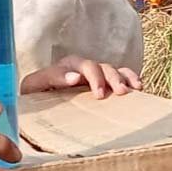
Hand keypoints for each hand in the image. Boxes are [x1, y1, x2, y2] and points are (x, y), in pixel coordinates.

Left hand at [19, 55, 141, 97]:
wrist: (42, 104)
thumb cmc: (36, 96)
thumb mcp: (33, 87)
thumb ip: (49, 79)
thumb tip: (74, 77)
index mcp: (64, 67)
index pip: (74, 66)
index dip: (83, 75)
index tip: (83, 85)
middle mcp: (82, 68)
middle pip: (97, 66)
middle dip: (104, 78)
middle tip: (108, 94)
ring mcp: (96, 74)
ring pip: (111, 69)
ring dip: (120, 78)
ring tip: (127, 91)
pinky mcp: (107, 83)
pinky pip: (122, 75)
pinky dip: (131, 78)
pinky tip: (138, 87)